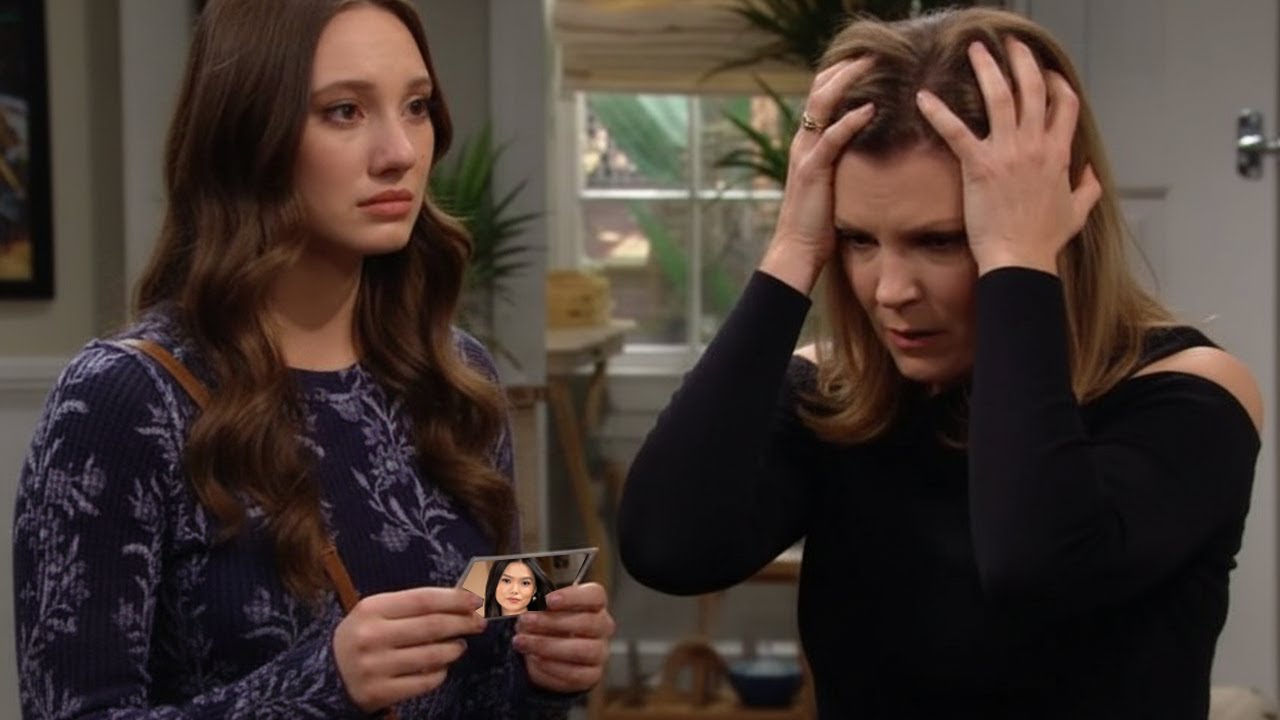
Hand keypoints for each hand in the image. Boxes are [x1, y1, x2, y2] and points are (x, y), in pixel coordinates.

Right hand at [333, 587, 485, 711]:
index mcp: (371, 609)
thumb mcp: (376, 613)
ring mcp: (374, 666)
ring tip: (459, 645)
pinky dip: (439, 673)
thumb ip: (412, 606)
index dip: (454, 599)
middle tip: (479, 623)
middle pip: (431, 626)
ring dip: (454, 649)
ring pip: (431, 655)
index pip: (423, 599)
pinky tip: (442, 666)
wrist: (328, 675)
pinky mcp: (379, 692)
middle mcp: (371, 636)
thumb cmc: (363, 636)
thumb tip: (461, 600)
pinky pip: (424, 681)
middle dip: (462, 623)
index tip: (476, 600)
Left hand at [513, 582, 615, 693]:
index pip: (595, 595)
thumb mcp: (543, 611)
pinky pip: (574, 674)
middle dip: (551, 622)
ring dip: (548, 646)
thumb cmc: (549, 627)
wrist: (552, 657)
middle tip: (525, 622)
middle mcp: (602, 628)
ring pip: (582, 650)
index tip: (549, 600)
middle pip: (587, 622)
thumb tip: (519, 604)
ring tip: (523, 642)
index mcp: (595, 605)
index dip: (573, 597)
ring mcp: (599, 653)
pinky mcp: (591, 676)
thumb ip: (537, 606)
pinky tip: (533, 660)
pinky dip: (551, 668)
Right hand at [760, 57, 876, 294]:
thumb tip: (870, 151)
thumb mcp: (832, 184)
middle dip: (845, 69)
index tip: (866, 61)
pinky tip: (870, 109)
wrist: (797, 248)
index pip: (820, 97)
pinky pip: (832, 138)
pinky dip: (851, 121)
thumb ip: (843, 162)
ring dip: (848, 82)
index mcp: (808, 143)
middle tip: (872, 54)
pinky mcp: (813, 170)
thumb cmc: (818, 222)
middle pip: (819, 91)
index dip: (840, 76)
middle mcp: (803, 142)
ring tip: (871, 65)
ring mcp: (805, 154)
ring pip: (822, 105)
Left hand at [915, 38, 1101, 275]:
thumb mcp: (1077, 212)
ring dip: (987, 68)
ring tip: (976, 50)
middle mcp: (1036, 146)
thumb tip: (1091, 174)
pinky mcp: (979, 166)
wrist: (1020, 259)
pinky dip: (938, 112)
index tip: (1046, 71)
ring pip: (1000, 97)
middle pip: (1033, 89)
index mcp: (1059, 154)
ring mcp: (1008, 154)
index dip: (1056, 83)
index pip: (1064, 105)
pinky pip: (956, 132)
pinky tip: (923, 97)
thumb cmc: (1044, 240)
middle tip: (1010, 44)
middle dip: (1022, 60)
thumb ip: (1087, 189)